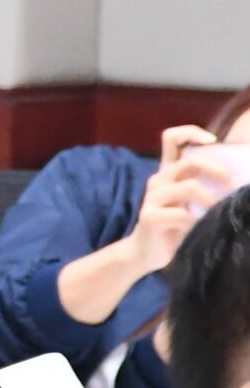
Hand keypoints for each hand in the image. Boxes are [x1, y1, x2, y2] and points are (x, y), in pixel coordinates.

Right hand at [60, 127, 232, 324]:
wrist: (147, 254)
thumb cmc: (175, 227)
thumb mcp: (190, 203)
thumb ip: (203, 187)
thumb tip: (239, 180)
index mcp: (168, 173)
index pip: (171, 139)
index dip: (191, 133)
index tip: (212, 141)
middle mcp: (158, 180)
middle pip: (189, 162)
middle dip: (217, 171)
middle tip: (234, 186)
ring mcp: (152, 197)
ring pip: (189, 187)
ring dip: (213, 200)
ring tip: (222, 212)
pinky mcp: (150, 216)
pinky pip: (182, 214)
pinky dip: (197, 222)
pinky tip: (200, 229)